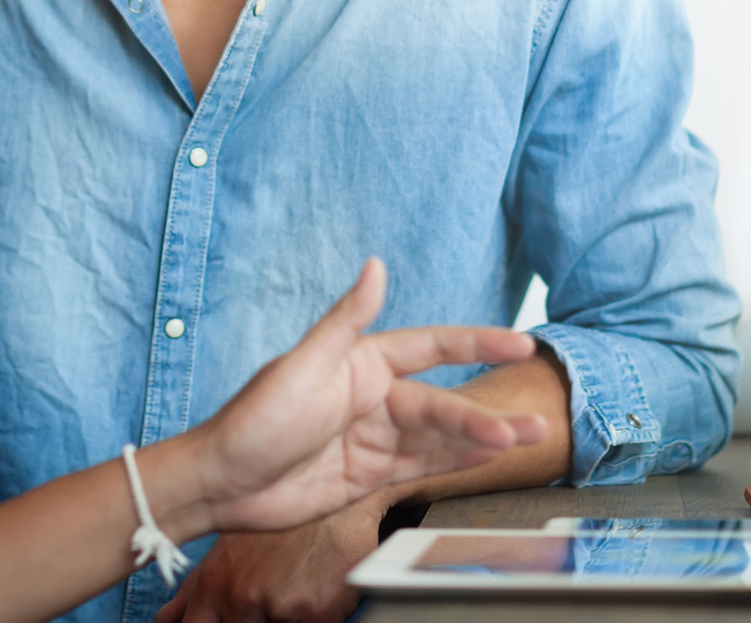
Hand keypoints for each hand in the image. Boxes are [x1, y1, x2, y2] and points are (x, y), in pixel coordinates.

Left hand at [155, 497, 383, 622]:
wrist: (337, 505)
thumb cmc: (282, 523)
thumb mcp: (228, 547)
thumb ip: (194, 589)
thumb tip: (167, 619)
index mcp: (214, 586)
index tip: (211, 622)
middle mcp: (241, 599)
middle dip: (248, 621)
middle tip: (267, 594)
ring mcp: (278, 610)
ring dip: (281, 618)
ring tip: (293, 586)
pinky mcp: (315, 616)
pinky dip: (309, 617)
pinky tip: (314, 591)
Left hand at [189, 258, 546, 532]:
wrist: (222, 484)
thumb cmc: (254, 419)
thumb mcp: (303, 366)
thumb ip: (347, 320)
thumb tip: (377, 265)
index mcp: (362, 362)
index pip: (432, 346)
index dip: (477, 343)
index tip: (520, 342)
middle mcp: (373, 397)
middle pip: (441, 403)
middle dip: (483, 415)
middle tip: (529, 428)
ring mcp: (373, 438)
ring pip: (440, 437)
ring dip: (482, 440)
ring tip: (527, 442)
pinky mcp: (369, 475)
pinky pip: (422, 466)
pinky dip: (456, 463)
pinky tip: (488, 460)